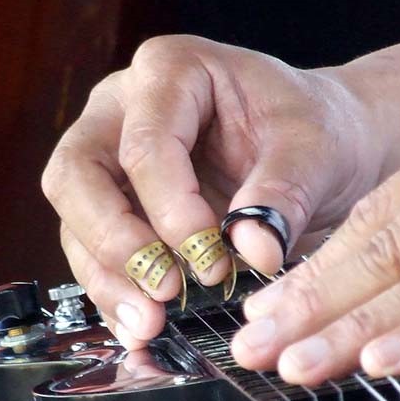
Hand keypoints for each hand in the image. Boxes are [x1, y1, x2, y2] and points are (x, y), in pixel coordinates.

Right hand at [41, 35, 384, 347]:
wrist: (323, 150)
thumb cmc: (314, 131)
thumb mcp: (316, 149)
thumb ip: (286, 192)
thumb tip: (252, 248)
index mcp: (170, 72)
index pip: (144, 143)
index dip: (170, 208)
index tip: (212, 258)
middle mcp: (121, 111)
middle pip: (77, 175)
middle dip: (113, 242)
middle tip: (162, 291)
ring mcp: (110, 161)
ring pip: (75, 221)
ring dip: (108, 278)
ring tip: (150, 325)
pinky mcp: (116, 210)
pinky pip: (94, 254)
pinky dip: (116, 294)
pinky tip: (142, 329)